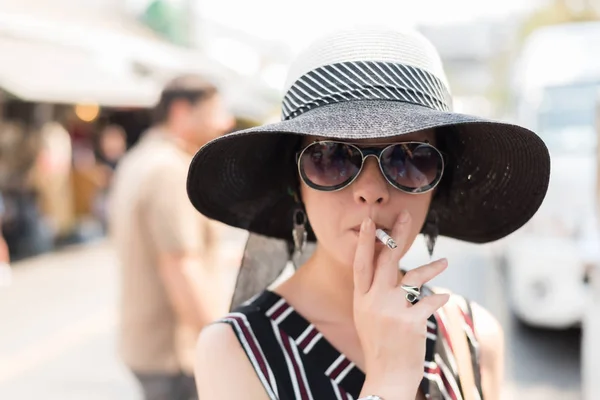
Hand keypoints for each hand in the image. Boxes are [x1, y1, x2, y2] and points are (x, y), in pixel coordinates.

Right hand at [353, 211, 448, 394]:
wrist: (386, 377)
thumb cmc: (380, 346)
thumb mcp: (367, 317)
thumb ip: (374, 293)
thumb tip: (388, 267)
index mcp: (361, 299)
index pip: (361, 263)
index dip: (366, 242)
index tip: (370, 222)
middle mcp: (373, 301)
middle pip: (385, 260)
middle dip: (396, 236)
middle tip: (405, 216)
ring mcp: (391, 310)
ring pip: (412, 277)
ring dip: (430, 268)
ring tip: (444, 261)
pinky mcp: (410, 321)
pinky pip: (428, 301)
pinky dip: (439, 299)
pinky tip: (445, 298)